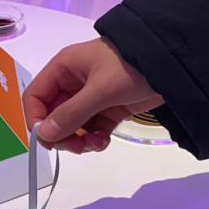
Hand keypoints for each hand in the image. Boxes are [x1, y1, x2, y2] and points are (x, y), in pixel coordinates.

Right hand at [23, 37, 162, 153]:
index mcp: (63, 69)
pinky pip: (91, 129)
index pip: (35, 96)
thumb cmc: (131, 66)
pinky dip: (94, 139)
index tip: (48, 139)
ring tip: (95, 143)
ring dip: (79, 140)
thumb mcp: (101, 89)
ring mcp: (90, 97)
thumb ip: (72, 113)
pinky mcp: (108, 109)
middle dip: (62, 134)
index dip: (36, 119)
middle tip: (77, 146)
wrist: (173, 63)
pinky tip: (103, 141)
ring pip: (72, 127)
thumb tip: (44, 135)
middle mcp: (72, 83)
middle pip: (52, 116)